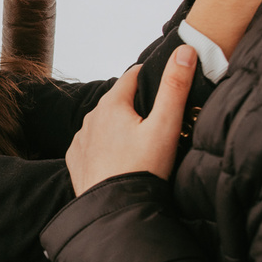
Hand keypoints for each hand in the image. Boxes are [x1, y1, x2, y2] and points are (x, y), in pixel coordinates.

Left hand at [66, 46, 198, 194]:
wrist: (115, 211)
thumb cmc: (142, 169)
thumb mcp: (165, 126)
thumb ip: (175, 87)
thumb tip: (185, 50)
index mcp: (111, 104)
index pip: (133, 76)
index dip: (151, 76)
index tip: (165, 83)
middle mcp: (91, 118)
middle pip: (118, 100)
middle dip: (136, 104)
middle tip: (158, 117)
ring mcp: (80, 140)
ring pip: (104, 123)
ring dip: (119, 126)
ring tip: (140, 141)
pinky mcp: (76, 161)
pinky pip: (92, 145)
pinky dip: (105, 146)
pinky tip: (119, 157)